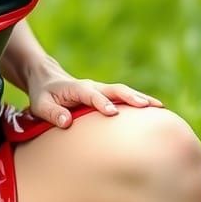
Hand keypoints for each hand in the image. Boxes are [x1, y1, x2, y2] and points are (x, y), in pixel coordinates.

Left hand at [28, 69, 163, 127]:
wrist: (47, 79)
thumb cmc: (43, 95)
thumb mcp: (40, 105)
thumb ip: (52, 113)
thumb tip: (66, 122)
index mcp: (76, 88)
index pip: (91, 95)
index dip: (101, 103)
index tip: (112, 113)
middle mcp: (92, 86)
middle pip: (115, 90)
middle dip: (131, 97)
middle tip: (147, 106)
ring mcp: (101, 90)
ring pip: (123, 92)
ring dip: (141, 98)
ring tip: (160, 107)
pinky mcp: (106, 96)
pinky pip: (124, 98)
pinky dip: (139, 102)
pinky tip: (155, 111)